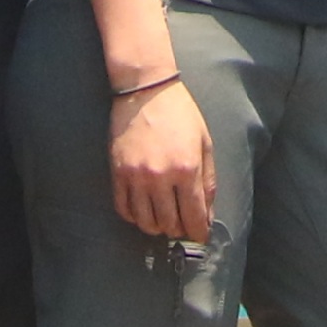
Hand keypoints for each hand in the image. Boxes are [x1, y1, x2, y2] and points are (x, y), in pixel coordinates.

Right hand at [108, 77, 217, 242]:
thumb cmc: (180, 115)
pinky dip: (134, 217)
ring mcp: (136, 177)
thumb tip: (208, 214)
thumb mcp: (204, 143)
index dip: (198, 232)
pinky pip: (124, 209)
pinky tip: (143, 212)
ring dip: (157, 227)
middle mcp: (161, 177)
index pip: (193, 216)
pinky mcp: (118, 173)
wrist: (146, 91)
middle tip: (183, 226)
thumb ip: (208, 181)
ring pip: (146, 222)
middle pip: (170, 223)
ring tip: (164, 221)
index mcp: (187, 169)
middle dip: (179, 230)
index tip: (200, 235)